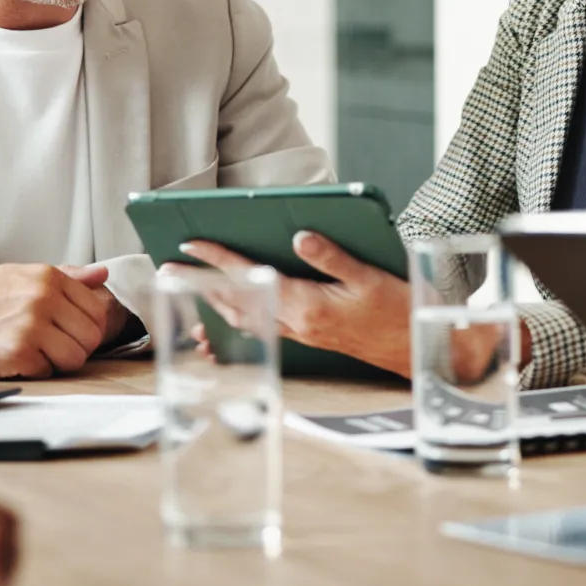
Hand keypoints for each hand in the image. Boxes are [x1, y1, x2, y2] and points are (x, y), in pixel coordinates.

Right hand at [0, 263, 117, 378]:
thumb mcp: (20, 275)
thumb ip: (66, 275)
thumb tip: (102, 274)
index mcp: (48, 277)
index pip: (97, 309)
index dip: (85, 325)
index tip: (68, 330)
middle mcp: (43, 298)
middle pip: (92, 336)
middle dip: (76, 346)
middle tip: (52, 346)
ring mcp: (31, 326)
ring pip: (76, 357)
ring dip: (59, 361)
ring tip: (36, 353)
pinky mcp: (18, 353)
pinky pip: (49, 371)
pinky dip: (36, 371)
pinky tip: (16, 360)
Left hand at [180, 233, 520, 378]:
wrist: (414, 348)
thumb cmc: (397, 310)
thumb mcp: (369, 275)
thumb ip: (332, 256)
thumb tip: (299, 236)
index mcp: (308, 304)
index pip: (252, 276)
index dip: (219, 259)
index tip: (190, 245)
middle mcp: (298, 322)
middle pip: (237, 301)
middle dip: (202, 283)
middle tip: (170, 267)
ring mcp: (301, 333)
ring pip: (246, 317)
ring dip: (216, 301)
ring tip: (192, 286)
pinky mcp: (309, 337)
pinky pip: (261, 328)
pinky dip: (238, 319)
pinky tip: (230, 316)